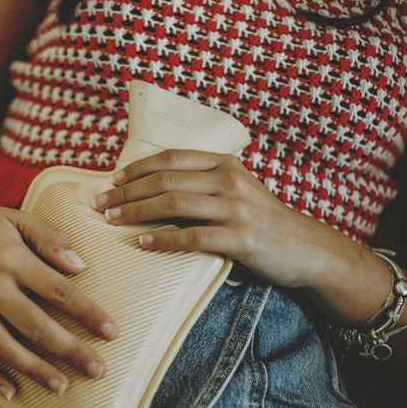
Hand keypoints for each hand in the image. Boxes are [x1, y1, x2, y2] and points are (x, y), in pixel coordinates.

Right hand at [0, 181, 117, 398]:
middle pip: (36, 326)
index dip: (89, 313)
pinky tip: (12, 391)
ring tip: (62, 387)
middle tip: (98, 370)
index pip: (59, 292)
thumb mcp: (18, 218)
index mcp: (12, 259)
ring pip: (4, 347)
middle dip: (71, 351)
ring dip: (35, 371)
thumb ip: (50, 239)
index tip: (111, 332)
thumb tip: (81, 267)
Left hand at [91, 149, 332, 287]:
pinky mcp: (242, 237)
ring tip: (112, 220)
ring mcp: (237, 208)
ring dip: (136, 211)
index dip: (138, 168)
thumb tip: (154, 187)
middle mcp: (230, 180)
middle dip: (127, 191)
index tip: (112, 179)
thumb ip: (204, 184)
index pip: (172, 158)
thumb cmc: (263, 221)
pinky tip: (142, 243)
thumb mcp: (236, 191)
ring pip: (174, 203)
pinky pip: (193, 237)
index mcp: (226, 164)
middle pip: (166, 179)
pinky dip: (163, 240)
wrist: (306, 249)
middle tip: (100, 202)